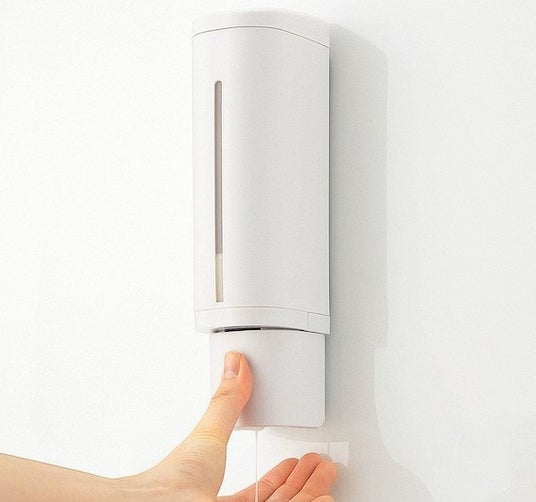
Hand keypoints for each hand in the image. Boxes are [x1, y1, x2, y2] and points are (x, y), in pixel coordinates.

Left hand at [122, 351, 336, 500]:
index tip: (293, 463)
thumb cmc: (171, 484)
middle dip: (300, 482)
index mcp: (215, 496)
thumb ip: (227, 403)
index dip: (277, 478)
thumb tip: (235, 365)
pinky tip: (325, 497)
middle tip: (317, 464)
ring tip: (324, 472)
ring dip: (308, 491)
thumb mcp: (209, 435)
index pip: (255, 493)